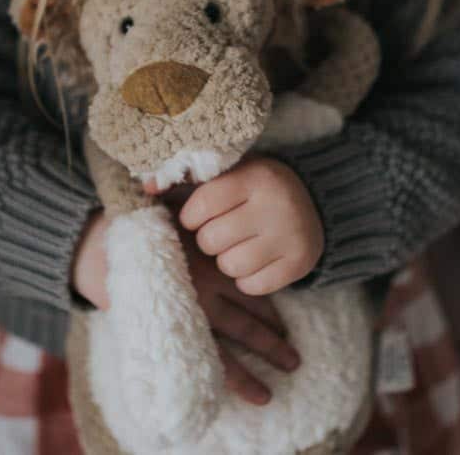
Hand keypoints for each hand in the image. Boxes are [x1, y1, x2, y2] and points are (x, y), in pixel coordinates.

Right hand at [72, 198, 300, 405]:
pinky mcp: (172, 331)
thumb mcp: (175, 212)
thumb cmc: (139, 224)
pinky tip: (230, 395)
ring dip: (250, 376)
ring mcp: (190, 315)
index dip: (269, 310)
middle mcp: (208, 292)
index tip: (284, 325)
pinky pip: (201, 361)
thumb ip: (199, 216)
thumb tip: (221, 212)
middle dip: (272, 346)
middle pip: (247, 325)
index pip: (250, 292)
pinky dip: (219, 379)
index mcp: (213, 264)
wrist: (98, 248)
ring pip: (228, 352)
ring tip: (267, 396)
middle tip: (292, 363)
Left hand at [179, 156, 323, 295]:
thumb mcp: (227, 174)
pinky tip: (255, 260)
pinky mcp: (300, 263)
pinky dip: (247, 279)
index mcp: (255, 177)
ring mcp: (292, 235)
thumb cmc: (252, 188)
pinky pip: (253, 286)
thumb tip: (146, 186)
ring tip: (238, 245)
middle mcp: (277, 204)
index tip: (198, 217)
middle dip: (209, 240)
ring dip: (227, 260)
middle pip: (212, 241)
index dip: (191, 217)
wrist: (312, 201)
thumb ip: (185, 178)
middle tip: (222, 232)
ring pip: (231, 266)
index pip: (202, 206)